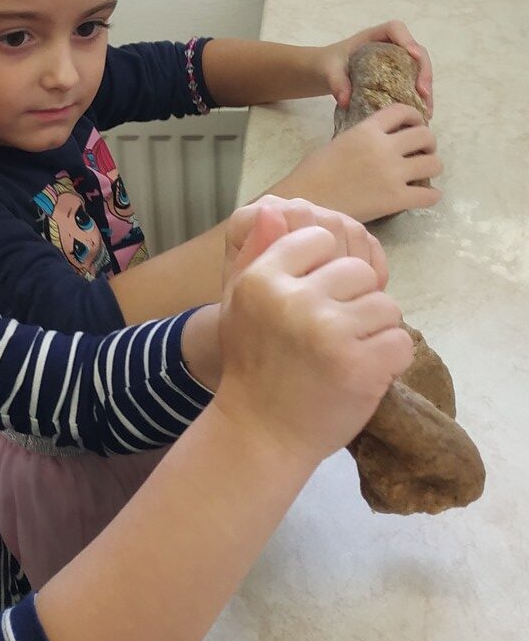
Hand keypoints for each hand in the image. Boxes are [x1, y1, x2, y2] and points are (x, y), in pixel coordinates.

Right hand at [216, 202, 411, 464]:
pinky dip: (389, 360)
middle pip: (358, 272)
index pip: (320, 239)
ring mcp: (328, 332)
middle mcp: (294, 300)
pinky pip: (400, 341)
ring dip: (374, 332)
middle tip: (330, 336)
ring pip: (385, 306)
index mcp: (262, 279)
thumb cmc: (252, 364)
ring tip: (345, 354)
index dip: (325, 269)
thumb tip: (278, 207)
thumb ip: (258, 253)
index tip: (313, 301)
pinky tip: (362, 373)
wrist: (260, 434)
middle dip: (354, 301)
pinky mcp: (359, 365)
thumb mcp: (240, 303)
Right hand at [278, 106, 440, 222]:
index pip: (402, 111)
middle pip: (425, 136)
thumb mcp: (339, 142)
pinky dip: (431, 196)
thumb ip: (364, 137)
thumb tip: (383, 141)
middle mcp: (384, 148)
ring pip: (434, 164)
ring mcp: (392, 174)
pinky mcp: (395, 199)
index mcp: (366, 130)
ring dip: (432, 167)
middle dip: (428, 143)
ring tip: (424, 174)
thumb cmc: (313, 173)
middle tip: (422, 152)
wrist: (305, 201)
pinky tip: (425, 196)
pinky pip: (429, 195)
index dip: (415, 116)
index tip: (416, 124)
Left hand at [319, 22, 433, 116]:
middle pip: (416, 52)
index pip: (395, 29)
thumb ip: (336, 81)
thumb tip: (345, 100)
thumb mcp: (329, 70)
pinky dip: (419, 99)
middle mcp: (390, 46)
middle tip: (423, 92)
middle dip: (423, 71)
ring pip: (419, 70)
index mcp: (374, 36)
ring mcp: (397, 62)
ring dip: (426, 89)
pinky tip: (423, 114)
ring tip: (427, 110)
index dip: (408, 40)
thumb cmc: (328, 64)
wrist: (326, 72)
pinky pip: (414, 84)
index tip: (413, 55)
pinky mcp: (399, 77)